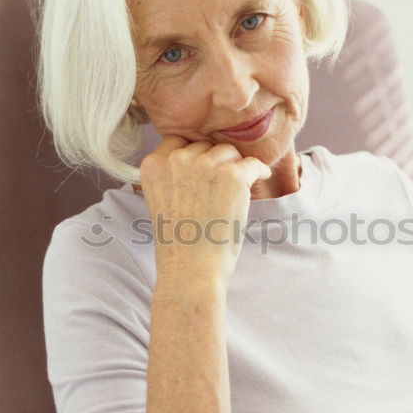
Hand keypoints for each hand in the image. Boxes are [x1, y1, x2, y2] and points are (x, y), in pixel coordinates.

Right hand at [136, 136, 270, 284]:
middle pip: (204, 146)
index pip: (178, 142)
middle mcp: (176, 160)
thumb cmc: (178, 244)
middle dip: (214, 163)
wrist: (191, 269)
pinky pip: (253, 163)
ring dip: (235, 168)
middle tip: (219, 190)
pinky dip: (258, 172)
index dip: (193, 156)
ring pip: (229, 152)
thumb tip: (199, 158)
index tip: (201, 173)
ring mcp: (205, 166)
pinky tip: (258, 181)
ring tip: (234, 193)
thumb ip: (171, 176)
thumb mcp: (160, 201)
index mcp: (153, 165)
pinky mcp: (232, 176)